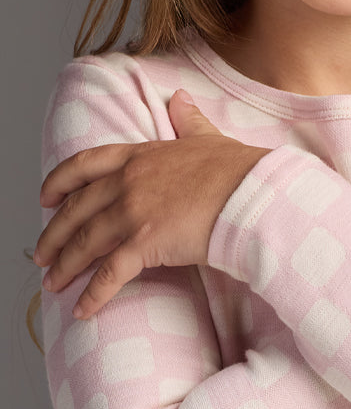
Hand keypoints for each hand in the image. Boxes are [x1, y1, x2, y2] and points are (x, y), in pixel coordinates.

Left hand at [34, 90, 269, 317]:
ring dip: (65, 267)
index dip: (59, 181)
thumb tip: (179, 97)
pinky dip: (92, 295)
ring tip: (52, 285)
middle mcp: (128, 182)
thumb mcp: (207, 136)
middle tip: (41, 254)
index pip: (85, 164)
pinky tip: (82, 310)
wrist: (252, 193)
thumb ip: (187, 119)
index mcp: (140, 155)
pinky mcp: (144, 243)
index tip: (44, 197)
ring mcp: (133, 212)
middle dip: (53, 234)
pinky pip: (109, 275)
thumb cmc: (237, 168)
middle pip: (76, 209)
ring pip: (85, 243)